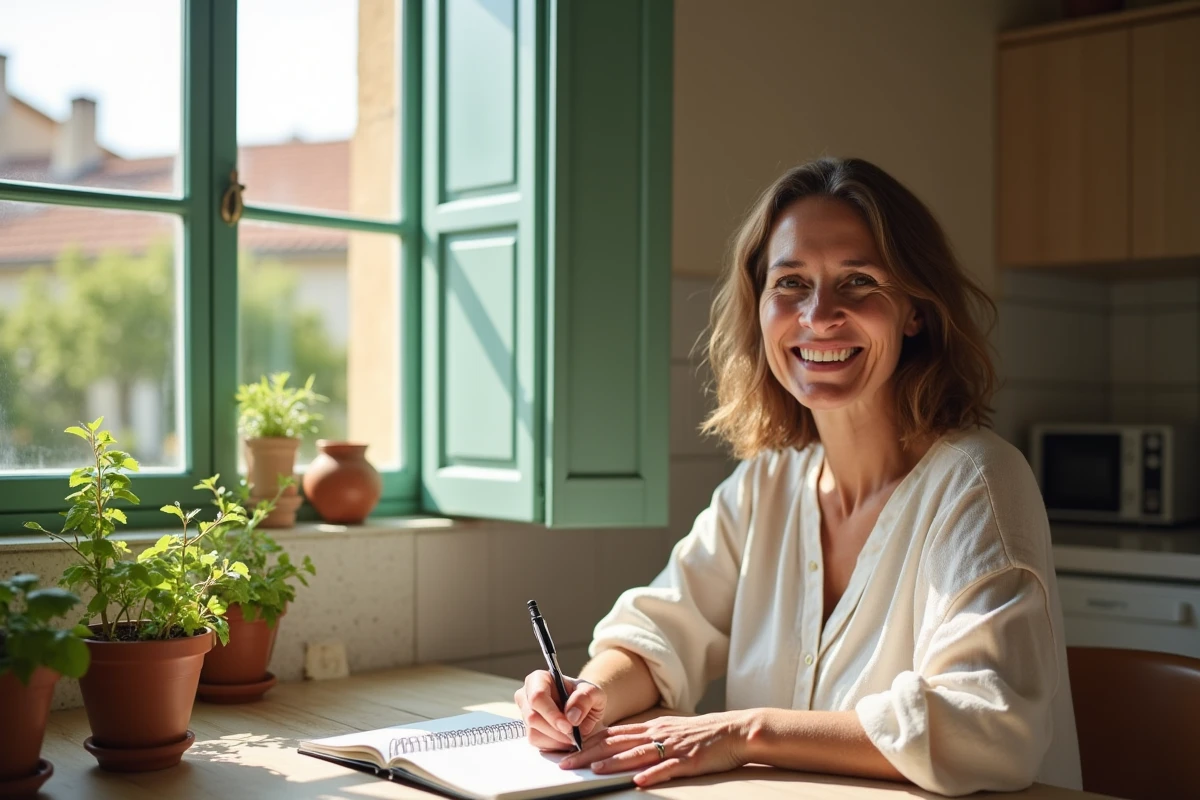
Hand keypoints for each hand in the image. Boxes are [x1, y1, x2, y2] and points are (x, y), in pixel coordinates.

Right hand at [514, 671, 606, 750]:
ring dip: (556, 739)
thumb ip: (585, 699)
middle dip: (555, 730)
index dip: (551, 713)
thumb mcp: (594, 693)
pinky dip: (554, 745)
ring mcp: (525, 714)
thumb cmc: (585, 697)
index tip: (569, 726)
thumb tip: (572, 716)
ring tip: (573, 735)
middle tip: (574, 735)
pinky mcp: (529, 731)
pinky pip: (537, 743)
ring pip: (534, 733)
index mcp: (539, 679)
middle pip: (532, 717)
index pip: (537, 696)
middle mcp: (527, 695)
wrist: (584, 710)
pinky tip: (566, 739)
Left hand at [557, 711, 753, 787]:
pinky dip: (653, 774)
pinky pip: (668, 768)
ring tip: (594, 769)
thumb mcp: (670, 730)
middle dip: (589, 753)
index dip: (588, 741)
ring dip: (614, 762)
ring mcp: (672, 746)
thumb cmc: (702, 734)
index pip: (612, 733)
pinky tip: (640, 780)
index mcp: (652, 726)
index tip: (568, 748)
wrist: (734, 731)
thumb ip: (647, 737)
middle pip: (617, 743)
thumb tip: (622, 747)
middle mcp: (657, 733)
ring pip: (638, 754)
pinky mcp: (689, 760)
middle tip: (566, 762)